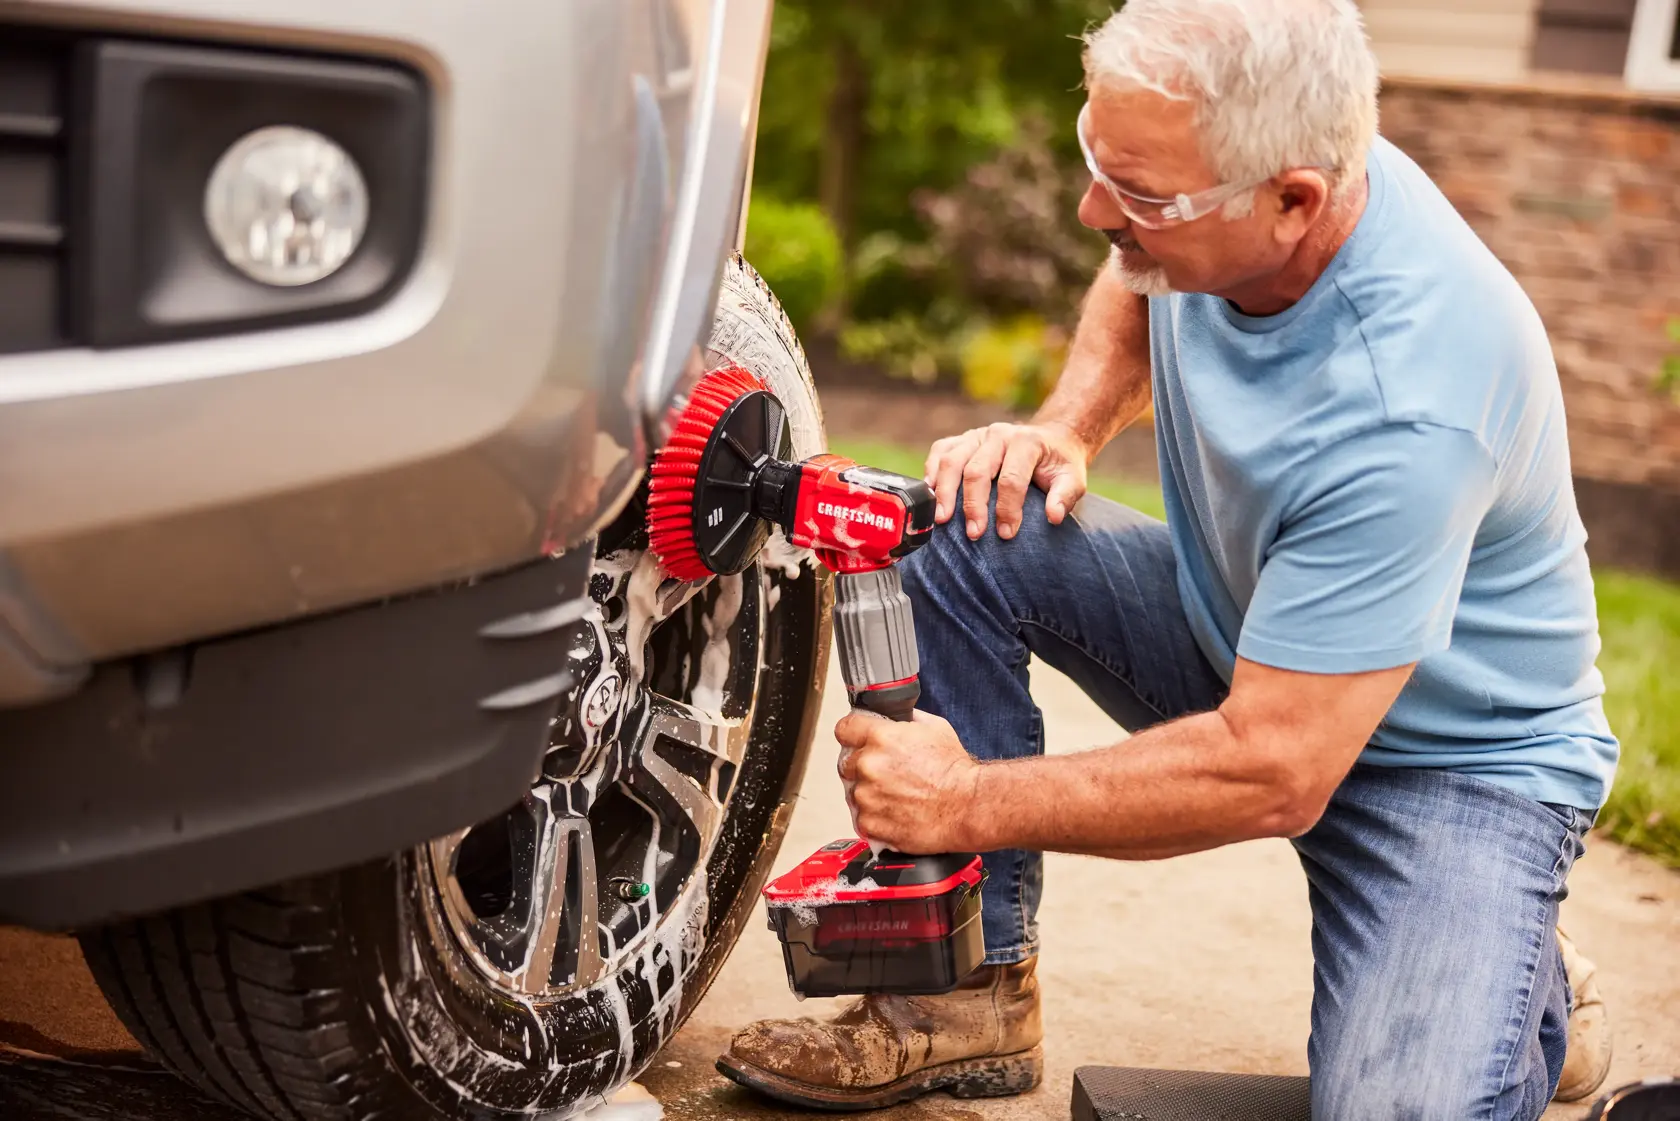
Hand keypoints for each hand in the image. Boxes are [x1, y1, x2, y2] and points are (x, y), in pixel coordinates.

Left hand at [835, 710, 981, 853]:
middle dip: (863, 766)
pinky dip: (874, 817)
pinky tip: (896, 812)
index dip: (853, 734)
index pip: (845, 728)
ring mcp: (867, 796)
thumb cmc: (955, 771)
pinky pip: (861, 818)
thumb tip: (893, 717)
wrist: (967, 807)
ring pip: (853, 792)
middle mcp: (869, 765)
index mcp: (880, 738)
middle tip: (887, 774)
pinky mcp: (870, 822)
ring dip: (868, 793)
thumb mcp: (934, 728)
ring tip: (896, 796)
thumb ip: (905, 720)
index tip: (857, 741)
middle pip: (846, 762)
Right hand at [924, 422, 1088, 540]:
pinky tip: (929, 495)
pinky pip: (940, 450)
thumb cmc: (1059, 464)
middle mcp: (999, 435)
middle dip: (973, 505)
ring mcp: (977, 435)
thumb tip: (1053, 516)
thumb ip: (1065, 496)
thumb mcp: (1073, 479)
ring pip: (952, 460)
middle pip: (977, 470)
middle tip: (973, 534)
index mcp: (1026, 442)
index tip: (1006, 534)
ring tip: (942, 519)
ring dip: (944, 491)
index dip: (1007, 508)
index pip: (1011, 478)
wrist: (1051, 440)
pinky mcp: (963, 439)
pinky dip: (931, 471)